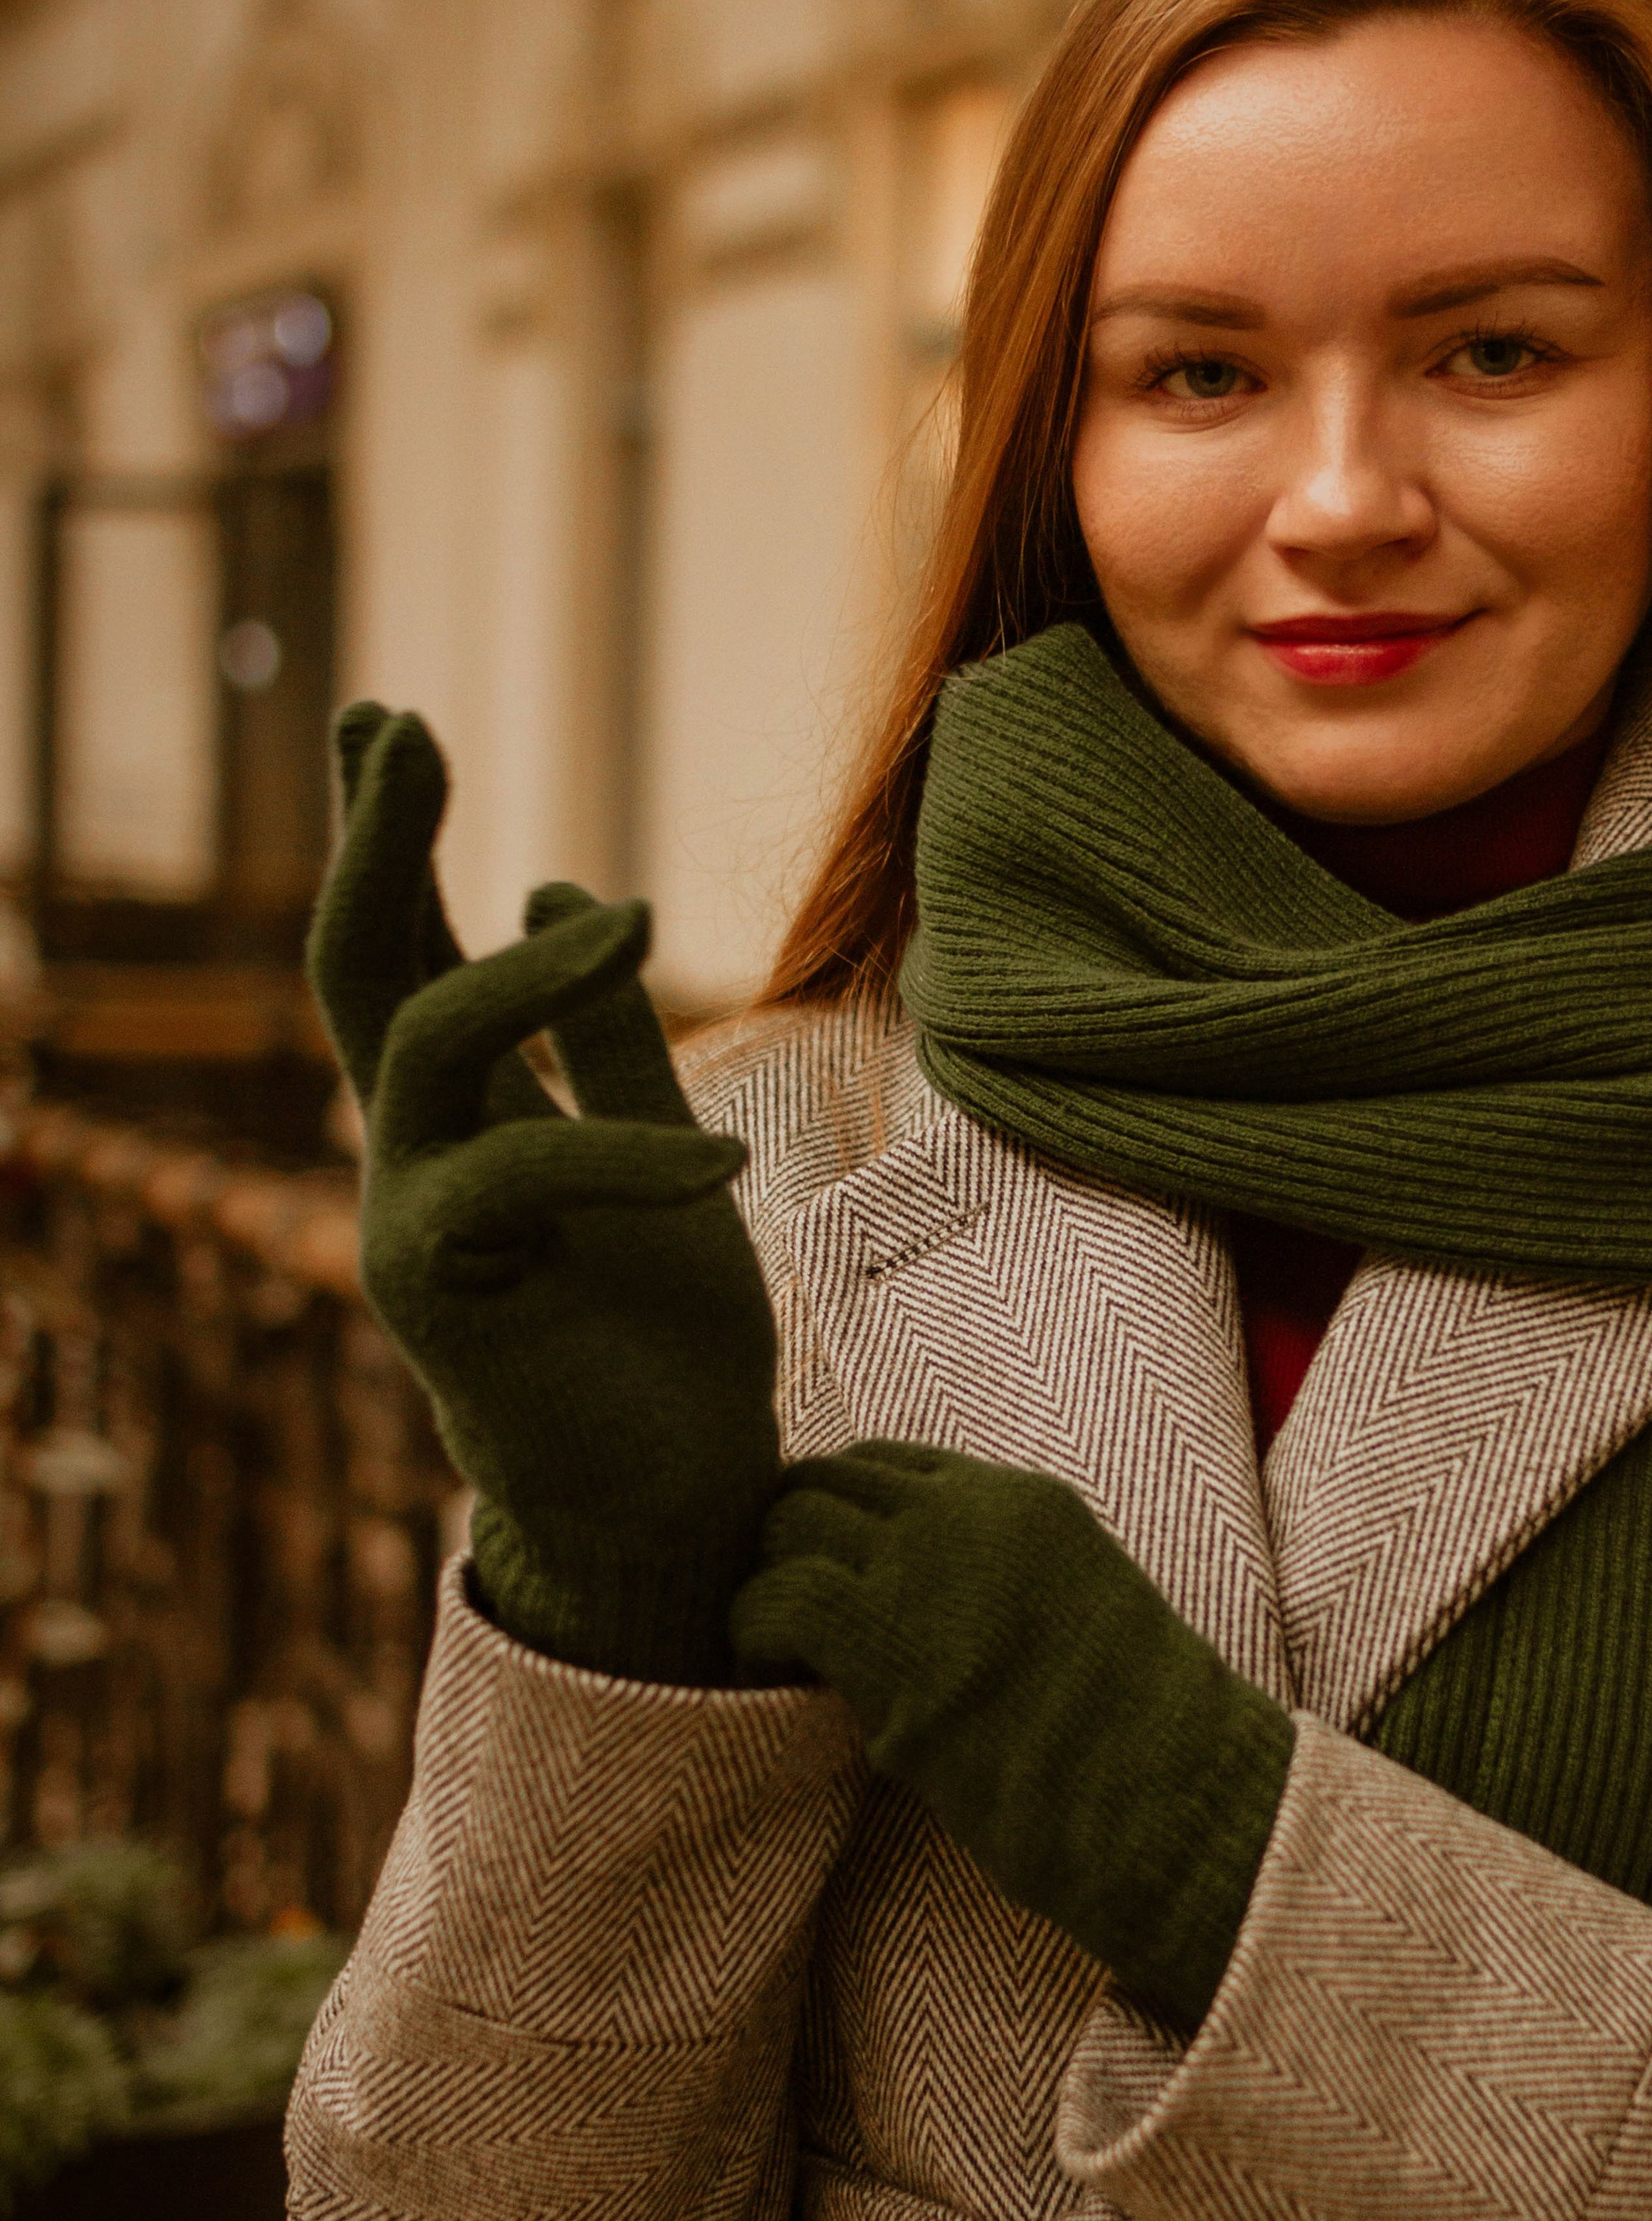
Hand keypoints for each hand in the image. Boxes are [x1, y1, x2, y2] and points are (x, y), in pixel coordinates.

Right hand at [308, 707, 778, 1684]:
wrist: (673, 1499)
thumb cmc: (664, 1341)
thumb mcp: (661, 1154)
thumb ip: (612, 1044)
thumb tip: (565, 886)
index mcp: (465, 1114)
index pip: (408, 948)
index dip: (390, 836)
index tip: (385, 722)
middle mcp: (415, 1151)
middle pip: (360, 966)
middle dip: (375, 842)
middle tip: (400, 722)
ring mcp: (411, 1216)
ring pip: (416, 1045)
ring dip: (517, 973)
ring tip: (631, 923)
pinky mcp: (439, 1290)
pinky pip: (520, 1177)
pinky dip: (624, 1154)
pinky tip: (722, 1161)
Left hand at [732, 1444, 1292, 2028]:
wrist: (1176, 1800)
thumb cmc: (1137, 1741)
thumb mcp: (1080, 1614)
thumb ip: (1001, 1583)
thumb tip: (912, 1603)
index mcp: (1026, 1502)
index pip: (888, 1465)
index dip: (838, 1516)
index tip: (822, 1571)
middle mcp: (973, 1515)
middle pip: (825, 1481)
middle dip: (786, 1539)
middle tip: (779, 1612)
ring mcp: (930, 1568)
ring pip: (789, 1525)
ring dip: (763, 1581)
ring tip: (772, 1649)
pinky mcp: (892, 1642)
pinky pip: (776, 1597)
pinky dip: (751, 1630)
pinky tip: (765, 1674)